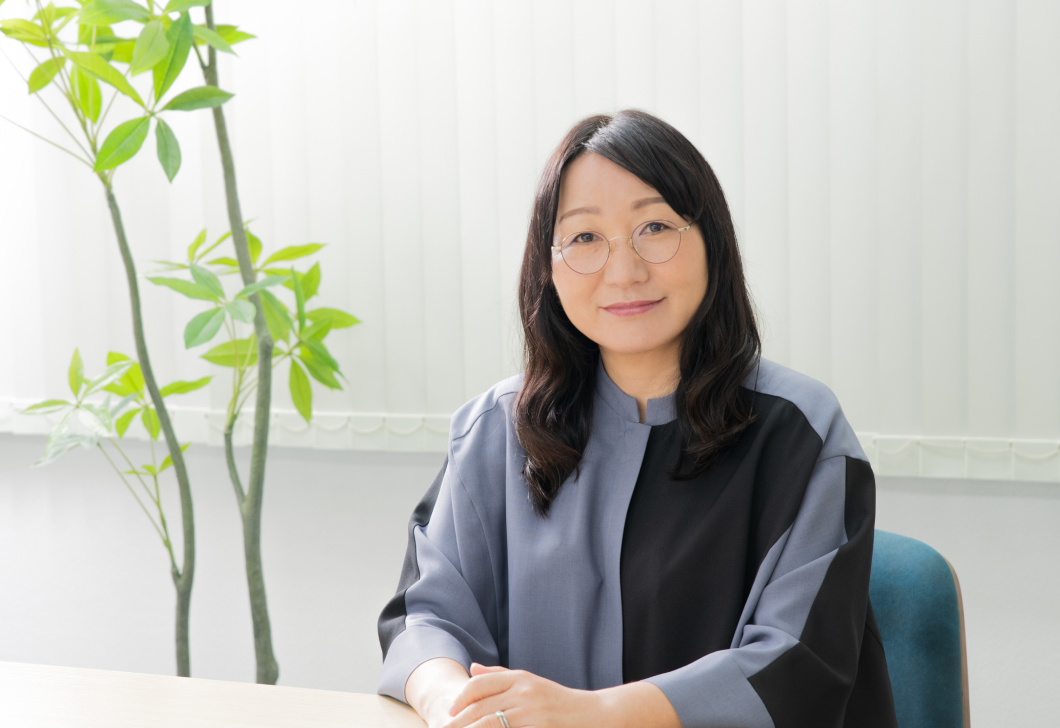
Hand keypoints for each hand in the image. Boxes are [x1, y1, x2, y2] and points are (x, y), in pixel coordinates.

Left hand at [441, 663, 602, 727]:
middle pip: (480, 708)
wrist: (594, 715)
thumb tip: (472, 668)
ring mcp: (532, 712)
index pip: (480, 684)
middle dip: (458, 722)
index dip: (461, 698)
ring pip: (489, 724)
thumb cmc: (558, 701)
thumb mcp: (531, 683)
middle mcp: (524, 692)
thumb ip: (500, 676)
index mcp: (520, 678)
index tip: (450, 712)